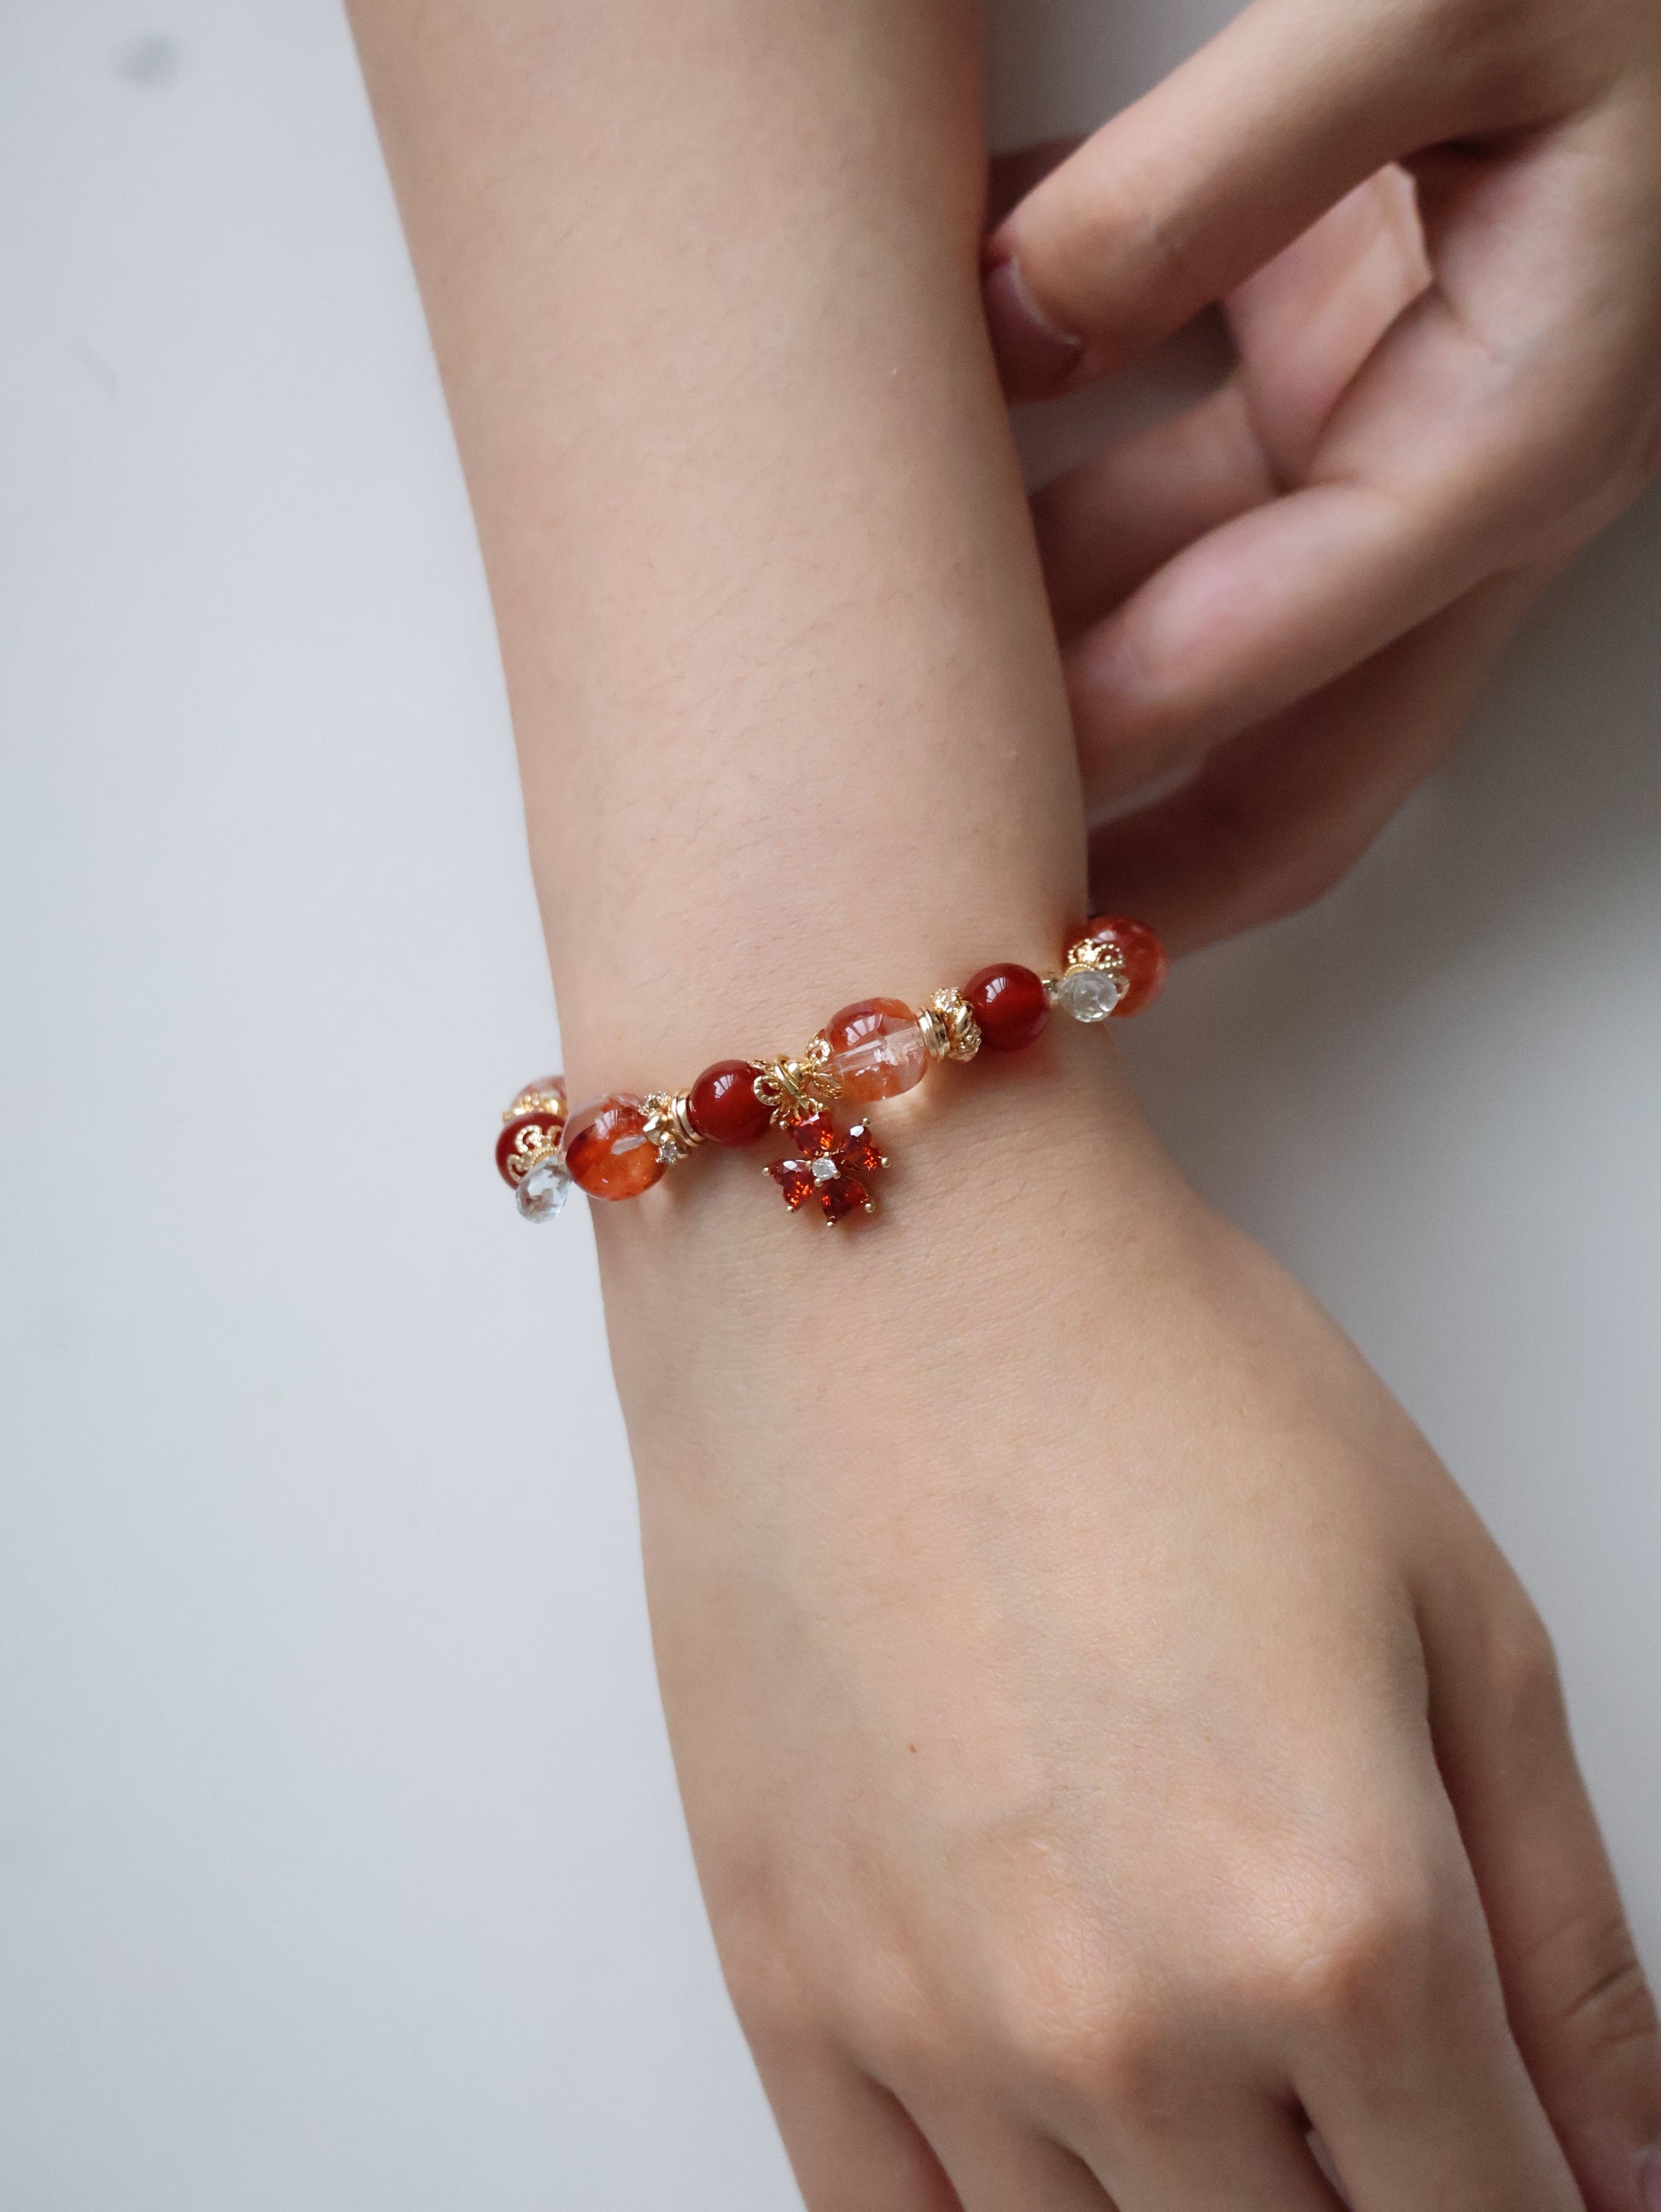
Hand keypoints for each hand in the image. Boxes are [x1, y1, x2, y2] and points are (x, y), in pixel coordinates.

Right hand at [607, 1052, 1660, 2211]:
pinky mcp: (783, 1981)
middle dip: (1376, 2209)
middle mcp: (1128, 2024)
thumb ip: (1564, 1944)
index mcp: (1338, 1929)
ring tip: (1222, 2100)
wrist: (879, 1259)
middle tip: (1368, 2109)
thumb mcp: (1460, 1621)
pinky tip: (1066, 2165)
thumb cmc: (1153, 1380)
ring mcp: (931, 2023)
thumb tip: (1626, 2174)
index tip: (1534, 2191)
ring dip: (1200, 2211)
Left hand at [984, 0, 1660, 953]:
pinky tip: (908, 512)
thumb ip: (1225, 163)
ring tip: (887, 753)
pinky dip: (1049, 509)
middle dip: (1143, 874)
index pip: (1300, 643)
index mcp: (1519, 423)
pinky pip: (1172, 494)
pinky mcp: (1327, 356)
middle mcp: (1463, 476)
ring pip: (1205, 637)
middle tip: (967, 931)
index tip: (974, 788)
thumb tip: (1021, 315)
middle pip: (1298, 764)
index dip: (1133, 729)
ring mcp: (1393, 431)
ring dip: (1059, 694)